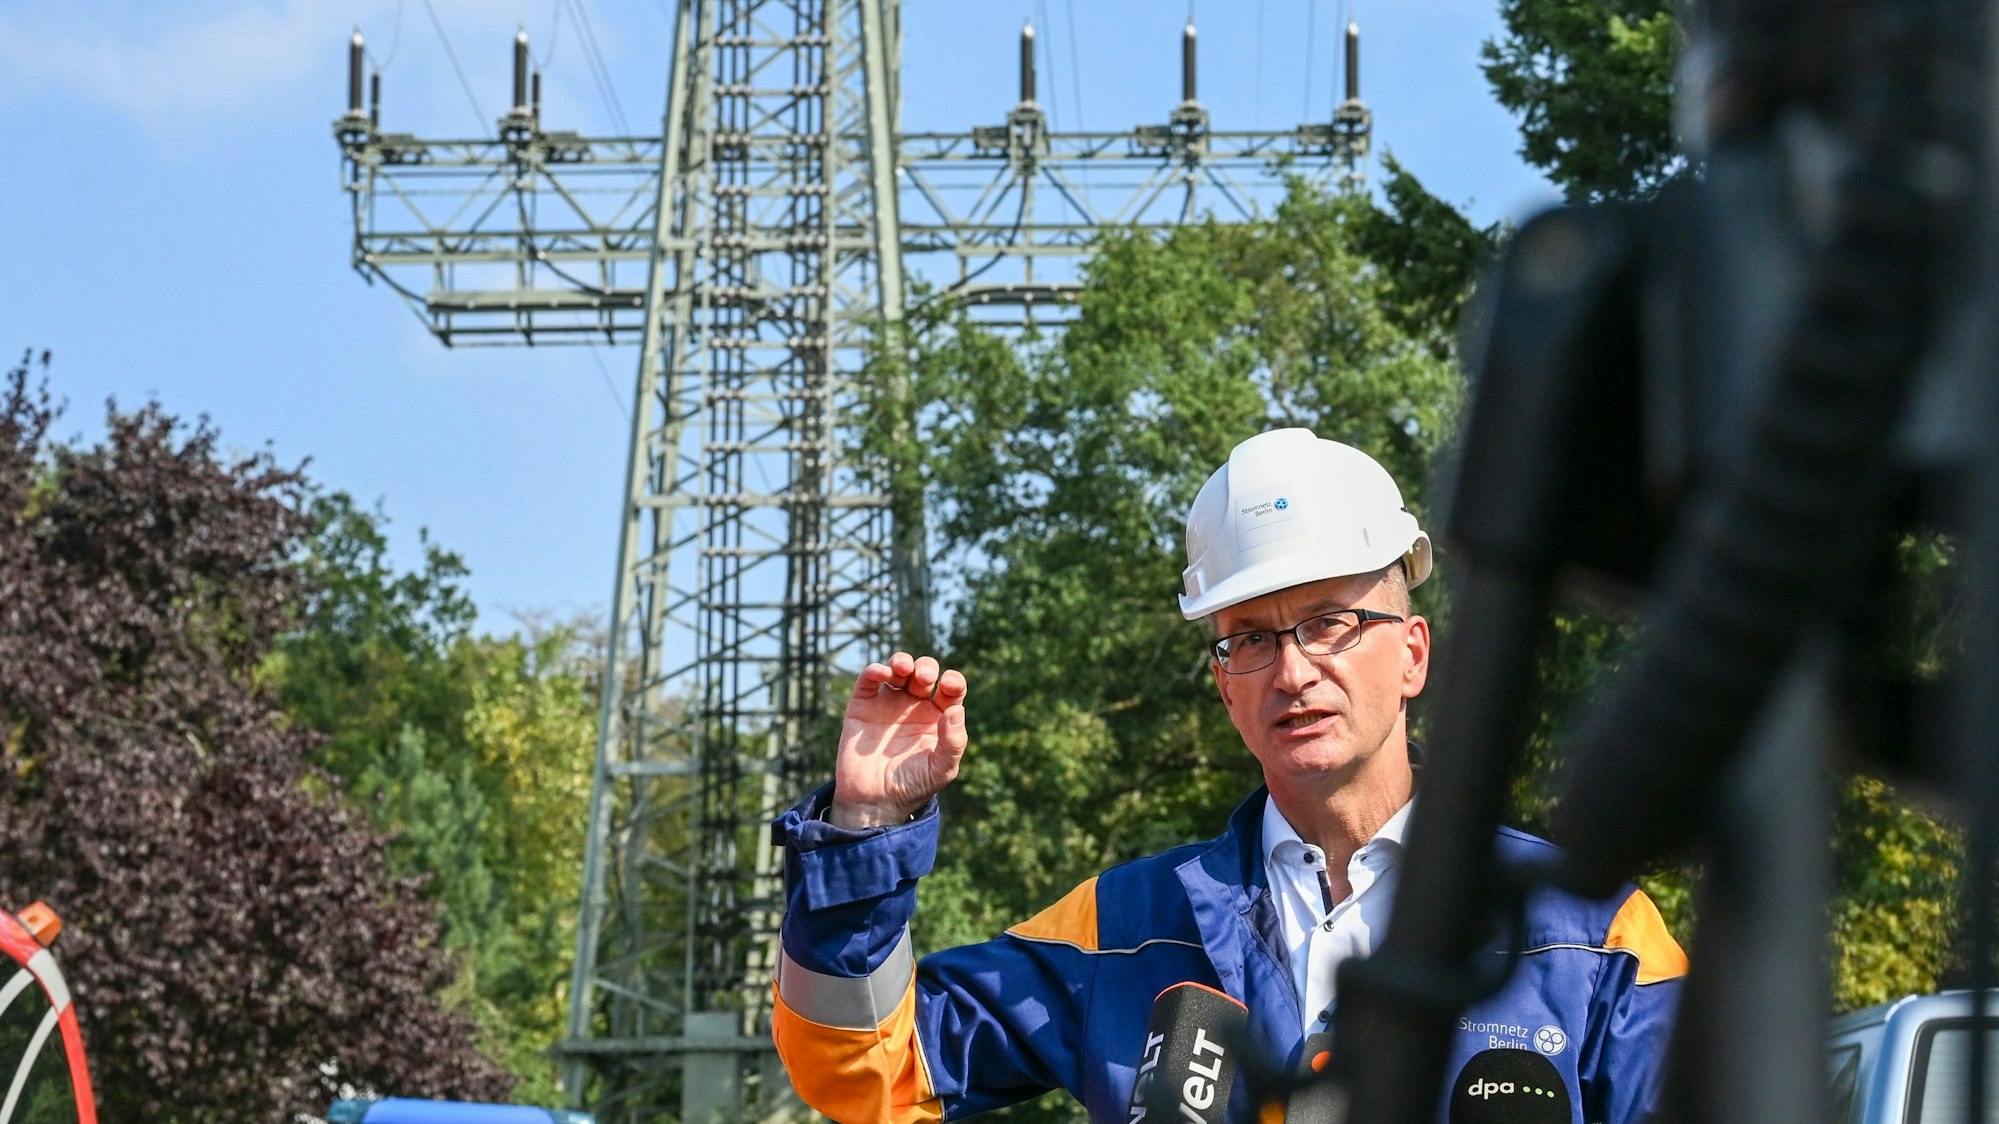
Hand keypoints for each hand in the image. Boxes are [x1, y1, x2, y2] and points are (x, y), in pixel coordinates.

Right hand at [830, 652, 967, 828]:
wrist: (874, 801)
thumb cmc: (912, 786)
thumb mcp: (940, 769)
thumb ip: (953, 742)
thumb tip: (958, 710)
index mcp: (938, 718)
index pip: (951, 690)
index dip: (953, 681)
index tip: (948, 685)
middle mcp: (914, 706)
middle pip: (924, 673)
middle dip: (926, 667)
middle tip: (924, 678)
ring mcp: (888, 704)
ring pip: (897, 670)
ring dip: (902, 661)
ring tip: (902, 668)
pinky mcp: (862, 706)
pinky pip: (869, 680)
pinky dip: (875, 670)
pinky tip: (882, 673)